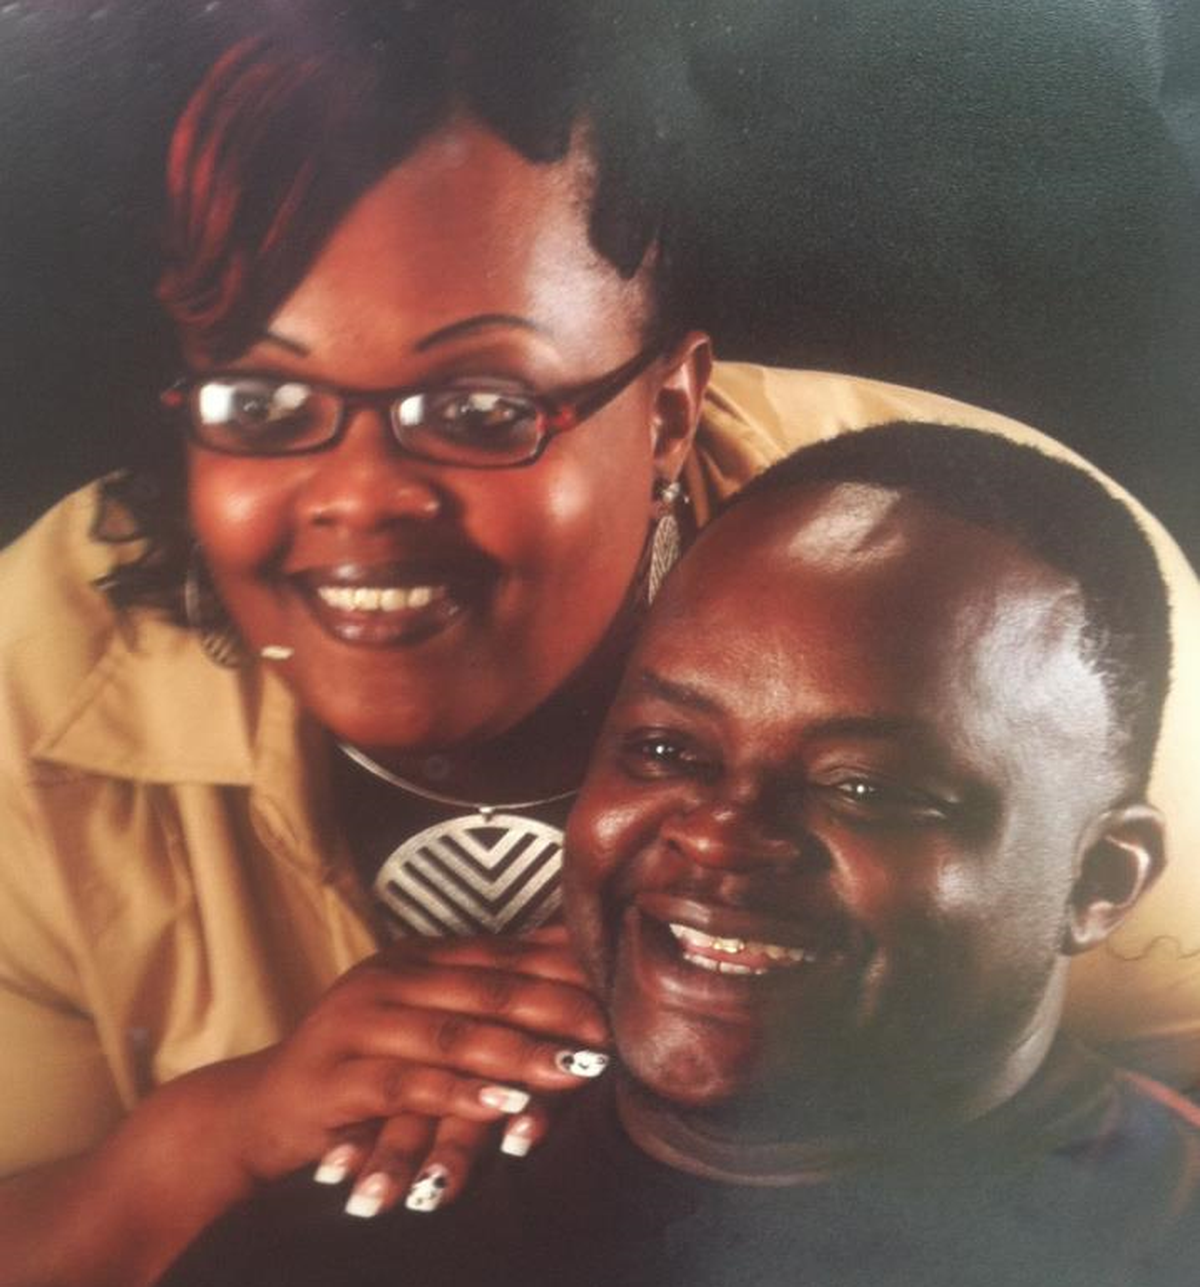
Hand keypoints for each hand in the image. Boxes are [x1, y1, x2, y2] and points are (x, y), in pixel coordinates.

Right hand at [227, 926, 609, 1215]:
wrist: (263, 1108)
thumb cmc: (358, 1062)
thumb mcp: (418, 1016)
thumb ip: (480, 993)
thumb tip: (565, 957)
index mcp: (413, 958)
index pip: (500, 957)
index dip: (560, 973)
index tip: (616, 990)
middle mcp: (387, 979)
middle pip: (485, 989)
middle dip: (555, 1011)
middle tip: (610, 1031)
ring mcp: (358, 1025)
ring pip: (453, 1035)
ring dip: (520, 1053)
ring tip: (574, 1068)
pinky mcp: (337, 1078)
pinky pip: (409, 1086)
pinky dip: (462, 1094)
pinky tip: (503, 1104)